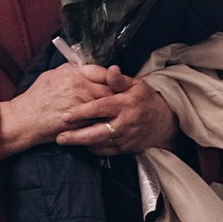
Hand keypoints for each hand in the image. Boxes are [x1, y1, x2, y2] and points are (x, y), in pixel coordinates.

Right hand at [0, 62, 113, 153]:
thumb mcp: (49, 76)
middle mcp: (80, 86)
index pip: (102, 72)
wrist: (25, 120)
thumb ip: (69, 70)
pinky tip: (101, 119)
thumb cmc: (35, 100)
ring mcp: (83, 104)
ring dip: (111, 107)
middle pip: (110, 87)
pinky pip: (101, 117)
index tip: (110, 82)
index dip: (109, 78)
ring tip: (110, 110)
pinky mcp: (83, 120)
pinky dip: (104, 118)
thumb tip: (82, 67)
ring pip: (108, 103)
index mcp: (72, 74)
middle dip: (114, 93)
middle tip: (114, 98)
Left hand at [56, 66, 178, 155]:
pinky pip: (105, 152)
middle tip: (59, 137)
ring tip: (64, 140)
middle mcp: (125, 123)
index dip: (82, 112)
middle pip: (98, 132)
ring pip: (100, 144)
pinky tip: (80, 145)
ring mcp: (125, 138)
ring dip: (81, 144)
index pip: (100, 108)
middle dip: (77, 136)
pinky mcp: (125, 149)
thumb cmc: (144, 100)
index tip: (65, 116)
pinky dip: (92, 149)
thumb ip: (119, 80)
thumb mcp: (136, 85)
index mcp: (125, 104)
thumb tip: (111, 69)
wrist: (162, 122)